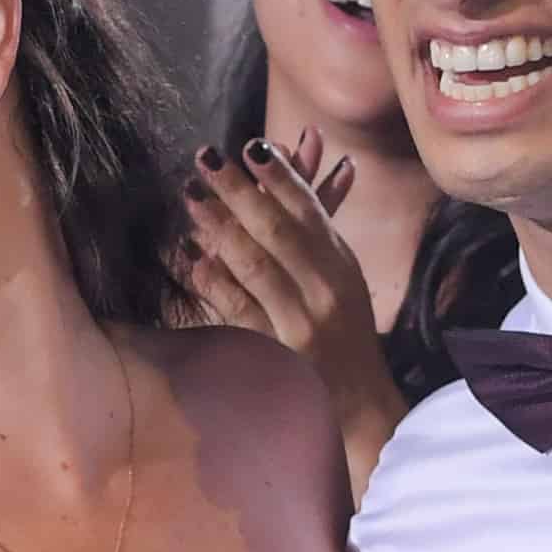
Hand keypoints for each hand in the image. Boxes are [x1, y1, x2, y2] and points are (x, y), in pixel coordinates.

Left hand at [185, 135, 412, 460]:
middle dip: (239, 189)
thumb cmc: (346, 333)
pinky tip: (194, 259)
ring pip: (255, 264)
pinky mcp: (278, 352)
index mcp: (341, 265)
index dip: (281, 175)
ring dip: (219, 226)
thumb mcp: (344, 276)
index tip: (251, 145)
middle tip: (206, 158)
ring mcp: (300, 322)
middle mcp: (324, 289)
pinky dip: (217, 282)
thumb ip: (323, 228)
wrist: (360, 406)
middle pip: (276, 229)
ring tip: (191, 196)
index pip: (310, 210)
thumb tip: (323, 169)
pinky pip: (241, 310)